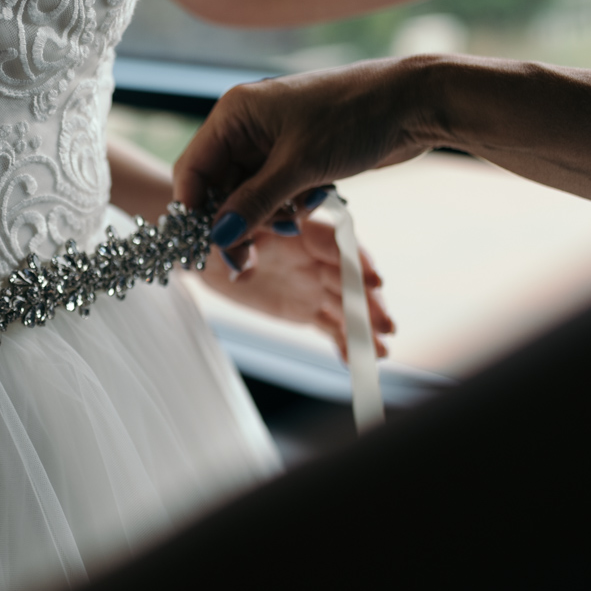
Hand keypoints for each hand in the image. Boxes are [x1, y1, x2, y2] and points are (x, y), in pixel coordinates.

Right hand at [174, 58, 441, 257]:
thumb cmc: (354, 117)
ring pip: (247, 194)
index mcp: (235, 114)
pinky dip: (288, 206)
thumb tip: (219, 237)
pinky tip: (312, 202)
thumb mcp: (299, 166)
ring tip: (296, 216)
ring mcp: (272, 140)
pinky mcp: (296, 154)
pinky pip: (274, 191)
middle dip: (235, 222)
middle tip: (247, 262)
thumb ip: (255, 204)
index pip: (194, 168)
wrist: (413, 103)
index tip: (207, 247)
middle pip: (218, 187)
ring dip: (267, 216)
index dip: (195, 210)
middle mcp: (246, 125)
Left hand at [202, 217, 393, 360]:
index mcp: (302, 230)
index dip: (358, 262)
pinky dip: (343, 342)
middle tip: (384, 327)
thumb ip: (244, 241)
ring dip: (363, 328)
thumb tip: (255, 251)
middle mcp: (316, 258)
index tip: (374, 280)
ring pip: (345, 307)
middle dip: (368, 303)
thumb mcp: (226, 233)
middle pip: (349, 280)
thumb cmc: (216, 234)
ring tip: (379, 352)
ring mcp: (314, 284)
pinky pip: (330, 326)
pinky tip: (353, 360)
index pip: (337, 245)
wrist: (206, 254)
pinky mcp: (307, 308)